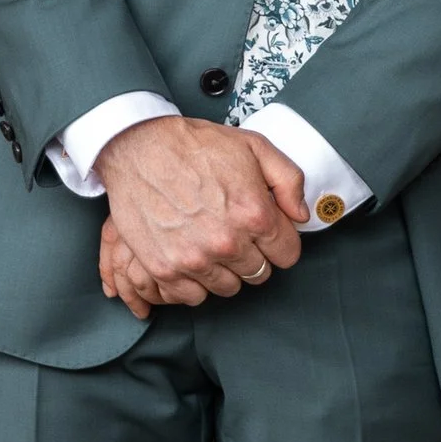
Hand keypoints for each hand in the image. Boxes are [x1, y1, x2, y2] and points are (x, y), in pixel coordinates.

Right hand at [94, 115, 305, 301]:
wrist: (139, 147)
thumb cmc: (196, 145)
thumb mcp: (255, 147)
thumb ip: (290, 181)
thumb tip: (301, 215)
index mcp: (255, 214)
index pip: (288, 255)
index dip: (278, 242)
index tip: (264, 233)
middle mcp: (228, 242)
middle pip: (258, 274)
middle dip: (252, 255)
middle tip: (234, 233)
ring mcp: (195, 259)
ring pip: (228, 288)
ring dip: (224, 270)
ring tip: (210, 243)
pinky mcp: (165, 268)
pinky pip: (193, 296)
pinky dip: (194, 282)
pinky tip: (191, 258)